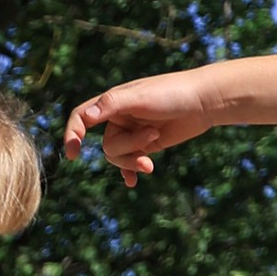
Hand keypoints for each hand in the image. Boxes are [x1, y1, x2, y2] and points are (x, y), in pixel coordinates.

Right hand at [61, 67, 216, 187]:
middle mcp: (118, 118)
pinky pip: (131, 163)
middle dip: (129, 147)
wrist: (203, 101)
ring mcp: (133, 133)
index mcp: (111, 102)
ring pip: (120, 157)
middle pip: (108, 146)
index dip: (73, 134)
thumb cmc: (172, 93)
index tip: (73, 154)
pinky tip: (133, 182)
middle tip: (153, 134)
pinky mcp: (148, 145)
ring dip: (136, 158)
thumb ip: (111, 105)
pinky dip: (131, 172)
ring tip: (156, 145)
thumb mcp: (140, 97)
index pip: (82, 117)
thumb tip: (85, 117)